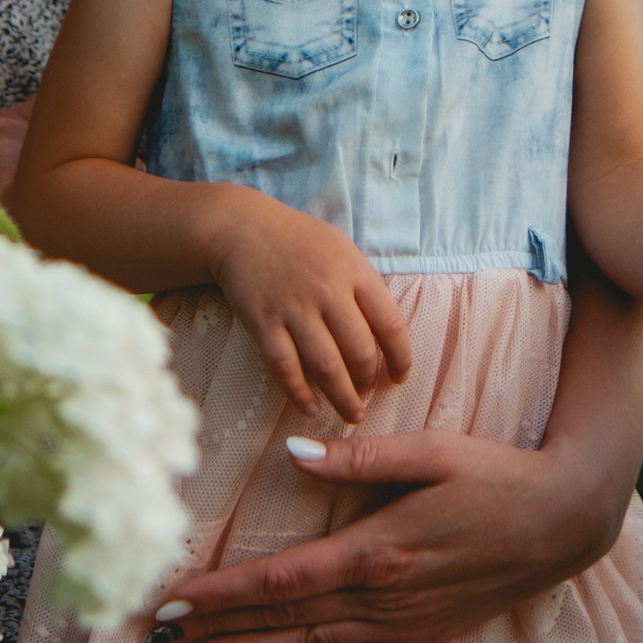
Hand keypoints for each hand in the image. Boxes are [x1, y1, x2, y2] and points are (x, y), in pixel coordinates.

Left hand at [145, 429, 627, 642]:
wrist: (564, 520)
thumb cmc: (494, 475)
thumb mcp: (430, 452)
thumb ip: (359, 458)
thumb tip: (294, 453)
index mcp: (377, 549)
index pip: (281, 578)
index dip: (222, 591)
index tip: (174, 597)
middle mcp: (384, 595)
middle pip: (285, 618)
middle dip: (219, 627)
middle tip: (160, 634)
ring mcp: (405, 621)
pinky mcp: (425, 634)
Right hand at [210, 195, 411, 422]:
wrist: (242, 229)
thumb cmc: (299, 241)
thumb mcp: (343, 250)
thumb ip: (365, 287)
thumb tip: (387, 334)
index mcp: (354, 272)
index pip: (391, 325)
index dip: (401, 358)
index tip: (399, 376)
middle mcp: (327, 291)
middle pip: (359, 352)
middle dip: (368, 382)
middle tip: (366, 393)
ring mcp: (293, 309)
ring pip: (326, 367)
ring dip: (342, 398)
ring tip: (351, 414)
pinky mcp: (263, 323)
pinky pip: (284, 367)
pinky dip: (299, 394)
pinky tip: (310, 408)